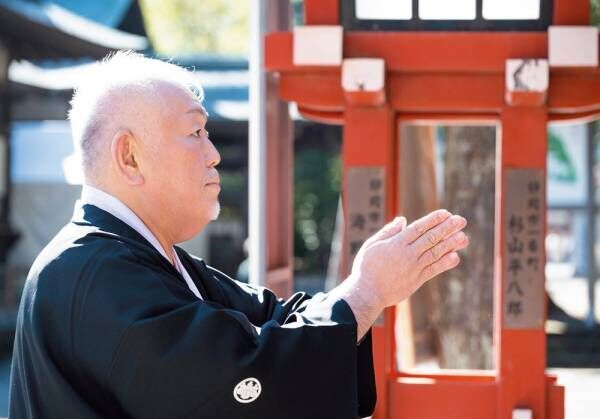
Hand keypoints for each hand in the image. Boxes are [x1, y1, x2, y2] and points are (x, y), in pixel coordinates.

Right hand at [349, 209, 468, 308]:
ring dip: (451, 244)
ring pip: (435, 253)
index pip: (419, 228)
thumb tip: (402, 220)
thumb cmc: (366, 268)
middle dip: (447, 228)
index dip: (433, 220)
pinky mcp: (417, 280)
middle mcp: (407, 254)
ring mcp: (413, 267)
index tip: (446, 213)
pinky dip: (445, 263)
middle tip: (461, 220)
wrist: (367, 293)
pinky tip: (455, 257)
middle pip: (431, 238)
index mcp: (396, 243)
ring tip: (464, 237)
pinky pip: (434, 270)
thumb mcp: (372, 245)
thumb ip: (388, 232)